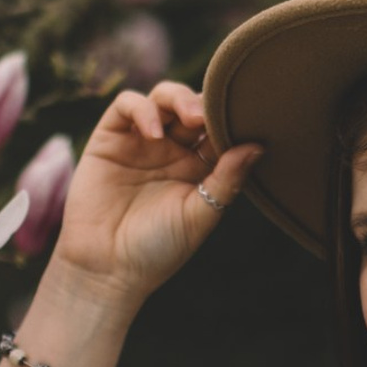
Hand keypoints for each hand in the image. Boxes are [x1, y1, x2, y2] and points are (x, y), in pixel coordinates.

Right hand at [49, 79, 261, 308]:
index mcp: (199, 166)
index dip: (229, 119)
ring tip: (191, 119)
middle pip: (193, 106)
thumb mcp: (200, 215)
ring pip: (163, 97)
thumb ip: (227, 180)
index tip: (244, 121)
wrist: (107, 269)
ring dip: (179, 99)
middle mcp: (172, 149)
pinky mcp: (110, 138)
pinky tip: (154, 133)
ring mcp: (141, 141)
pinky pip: (127, 106)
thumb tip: (259, 146)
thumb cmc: (158, 249)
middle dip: (206, 105)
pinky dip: (142, 109)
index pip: (218, 128)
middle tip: (212, 118)